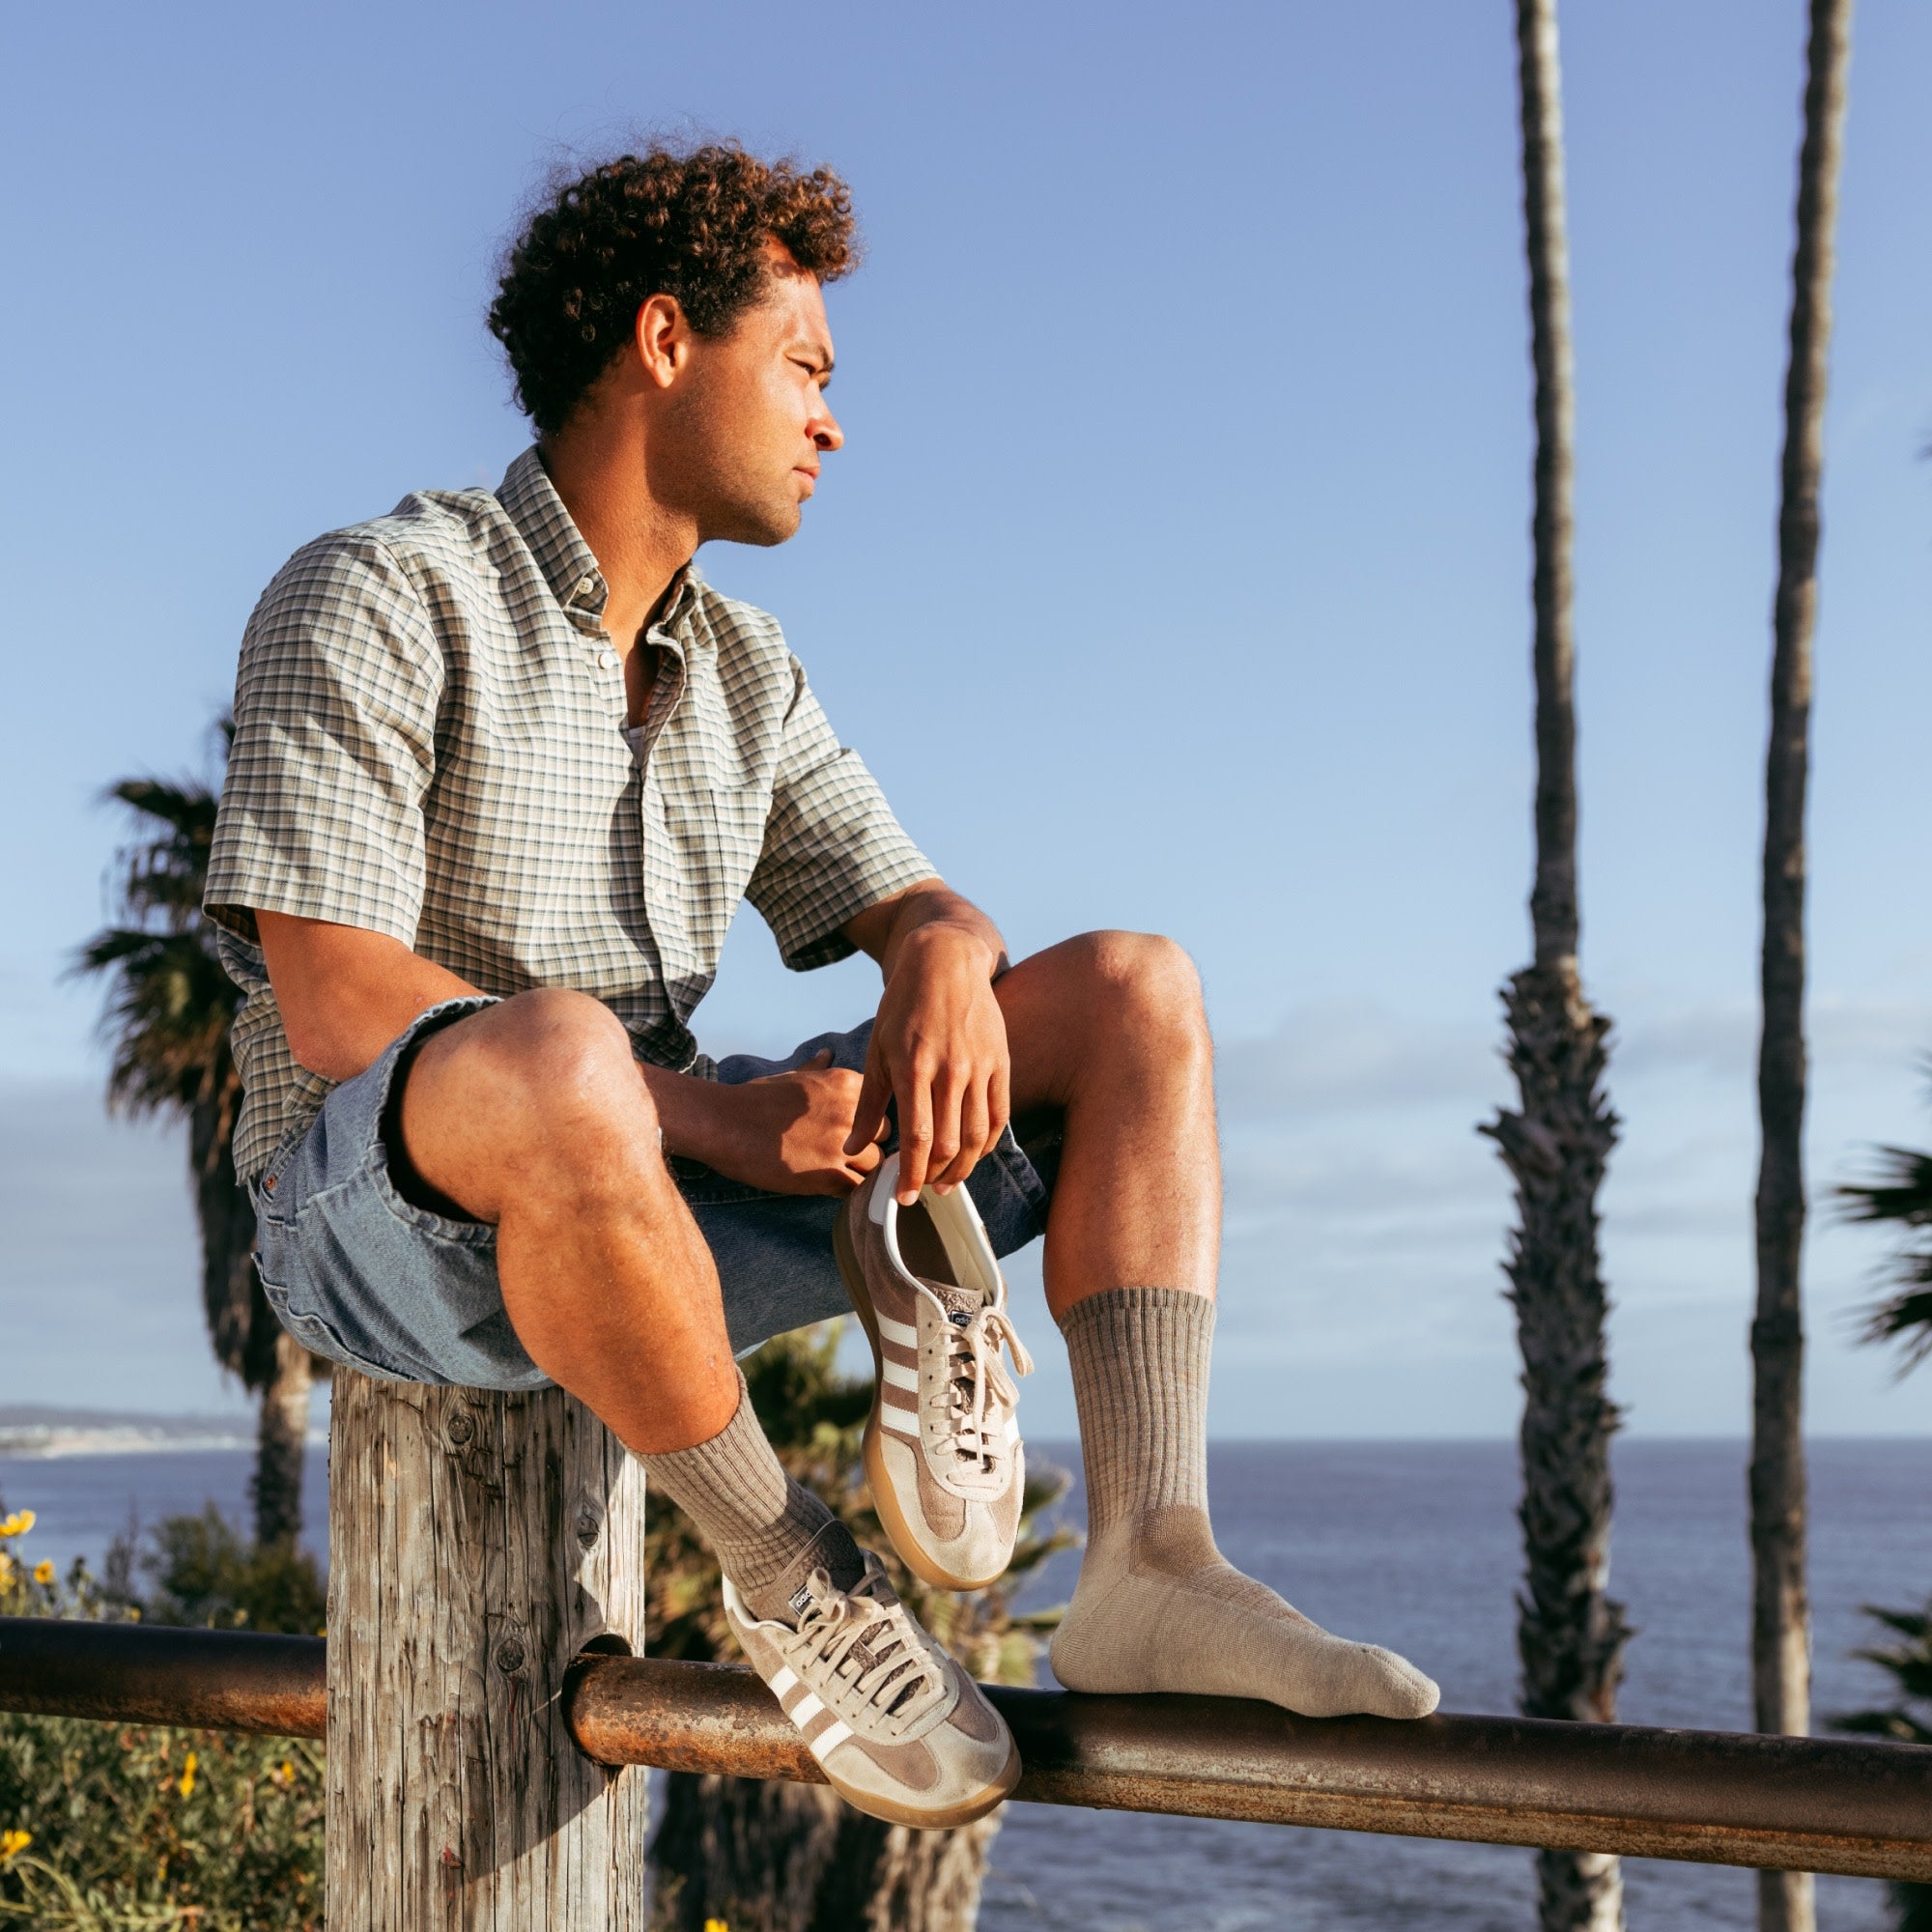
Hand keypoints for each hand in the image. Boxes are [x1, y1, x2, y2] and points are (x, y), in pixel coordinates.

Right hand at [696, 1051, 886, 1196]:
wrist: (726, 1123)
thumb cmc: (755, 1098)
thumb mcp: (792, 1076)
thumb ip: (816, 1068)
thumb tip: (827, 1053)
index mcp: (846, 1084)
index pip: (881, 1105)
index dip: (868, 1121)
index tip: (851, 1129)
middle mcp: (851, 1112)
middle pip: (884, 1135)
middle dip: (870, 1146)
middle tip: (846, 1154)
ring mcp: (842, 1144)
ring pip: (875, 1165)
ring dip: (861, 1172)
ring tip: (838, 1173)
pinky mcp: (829, 1175)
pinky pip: (857, 1189)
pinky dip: (849, 1193)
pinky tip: (831, 1188)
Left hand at [845, 923, 1009, 1203]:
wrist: (946, 962)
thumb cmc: (904, 1005)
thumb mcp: (877, 1049)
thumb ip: (869, 1102)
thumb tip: (851, 1147)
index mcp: (914, 1066)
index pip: (918, 1137)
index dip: (911, 1174)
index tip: (903, 1197)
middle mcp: (950, 1069)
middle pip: (948, 1142)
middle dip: (933, 1176)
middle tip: (921, 1190)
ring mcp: (980, 1066)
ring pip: (977, 1135)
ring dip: (961, 1168)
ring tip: (945, 1182)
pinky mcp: (1000, 1062)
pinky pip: (998, 1116)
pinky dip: (986, 1144)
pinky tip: (971, 1156)